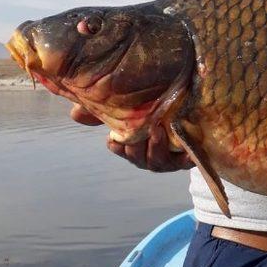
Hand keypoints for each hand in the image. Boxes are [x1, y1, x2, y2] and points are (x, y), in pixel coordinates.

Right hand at [70, 104, 192, 172]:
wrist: (192, 109)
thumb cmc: (155, 108)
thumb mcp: (130, 105)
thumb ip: (103, 108)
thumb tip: (74, 113)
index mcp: (132, 144)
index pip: (118, 148)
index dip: (117, 146)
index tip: (113, 139)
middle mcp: (147, 154)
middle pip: (137, 157)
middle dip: (135, 148)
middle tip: (138, 133)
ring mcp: (167, 158)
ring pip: (157, 161)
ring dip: (155, 149)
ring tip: (158, 131)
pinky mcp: (187, 158)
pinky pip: (182, 161)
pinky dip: (181, 155)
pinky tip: (182, 147)